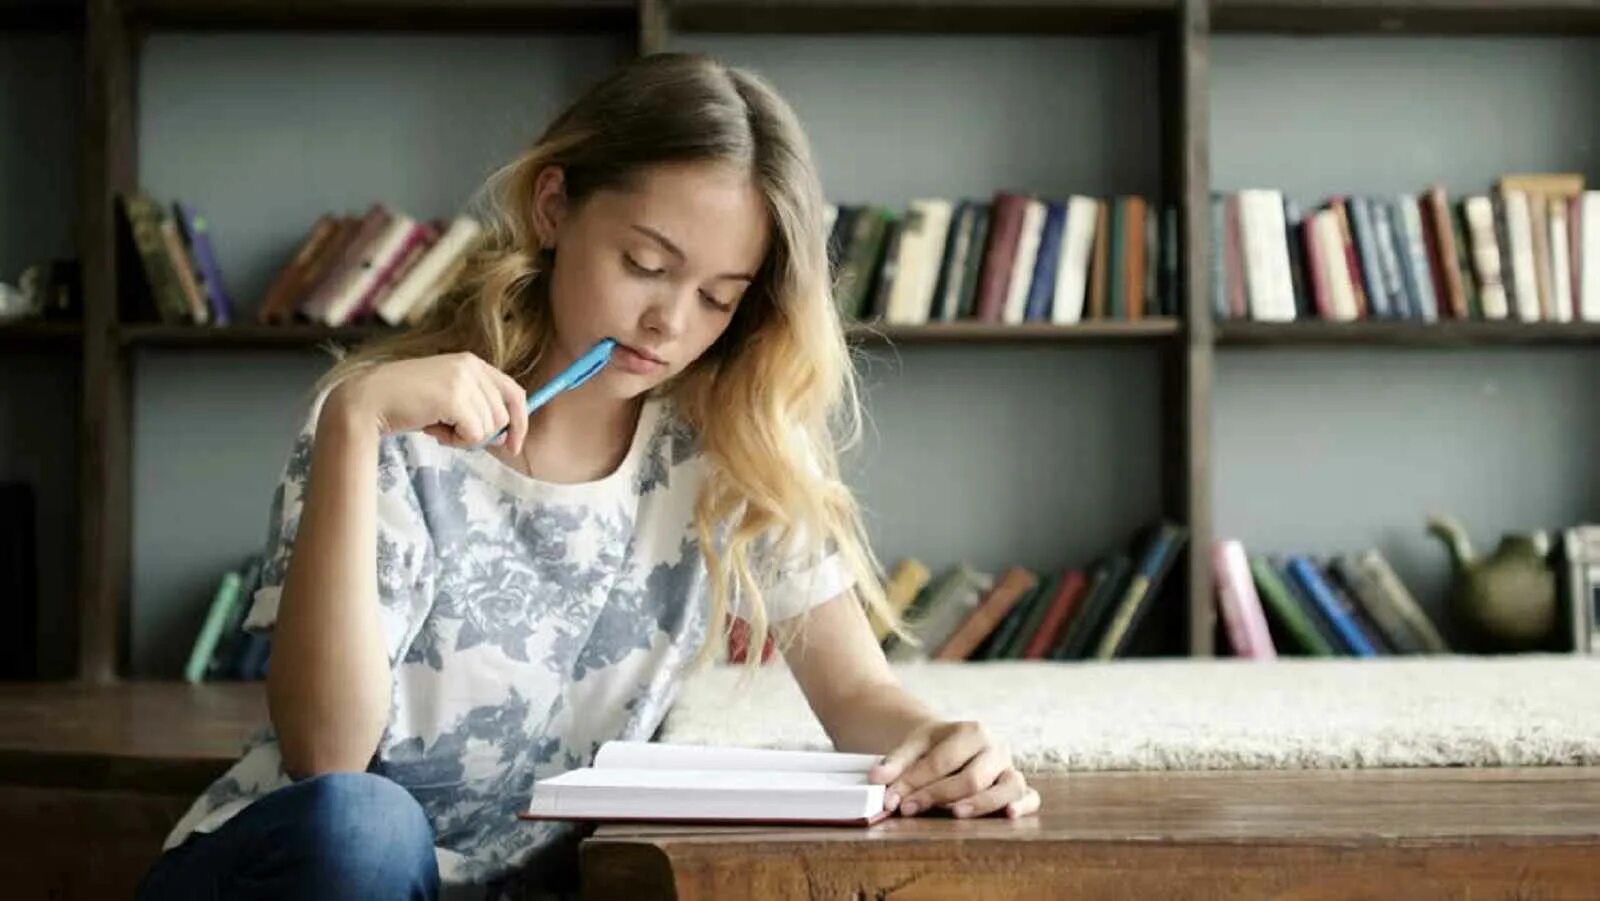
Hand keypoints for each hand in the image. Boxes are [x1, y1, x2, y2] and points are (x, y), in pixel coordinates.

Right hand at [326, 352, 529, 453]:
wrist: (369, 400)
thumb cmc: (405, 403)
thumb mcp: (446, 395)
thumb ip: (475, 405)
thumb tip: (505, 434)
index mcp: (472, 362)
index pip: (514, 392)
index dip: (520, 421)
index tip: (514, 445)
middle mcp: (472, 366)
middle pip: (503, 415)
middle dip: (481, 433)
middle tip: (449, 430)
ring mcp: (464, 380)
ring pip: (490, 427)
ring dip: (465, 437)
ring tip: (438, 426)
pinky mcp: (455, 397)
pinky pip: (475, 434)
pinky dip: (457, 441)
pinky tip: (435, 430)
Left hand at [869, 720, 1039, 819]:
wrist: (954, 743)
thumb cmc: (934, 747)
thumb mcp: (913, 746)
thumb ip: (895, 762)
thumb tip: (878, 780)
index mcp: (972, 731)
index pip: (942, 761)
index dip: (915, 781)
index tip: (892, 798)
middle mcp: (996, 748)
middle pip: (971, 778)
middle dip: (937, 795)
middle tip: (909, 809)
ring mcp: (1010, 768)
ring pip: (1006, 787)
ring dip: (981, 803)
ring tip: (956, 814)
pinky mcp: (1017, 787)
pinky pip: (1030, 796)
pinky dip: (1023, 805)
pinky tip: (1010, 814)